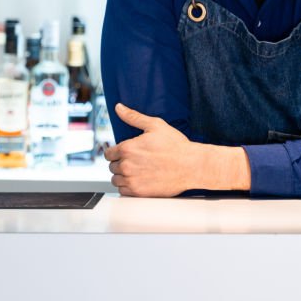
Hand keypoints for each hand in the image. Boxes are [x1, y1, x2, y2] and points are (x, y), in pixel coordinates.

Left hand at [104, 104, 250, 196]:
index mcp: (127, 148)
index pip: (108, 153)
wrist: (192, 166)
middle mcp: (127, 165)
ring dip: (123, 176)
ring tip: (138, 171)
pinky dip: (128, 187)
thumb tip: (119, 107)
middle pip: (112, 167)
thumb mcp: (155, 125)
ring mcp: (132, 180)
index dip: (116, 152)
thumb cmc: (176, 146)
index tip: (125, 153)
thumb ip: (133, 117)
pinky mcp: (139, 193)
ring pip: (116, 180)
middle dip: (121, 163)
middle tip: (136, 161)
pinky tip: (139, 180)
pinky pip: (123, 192)